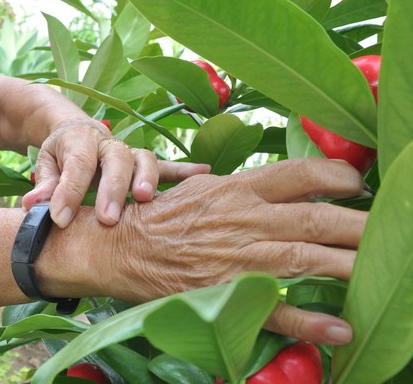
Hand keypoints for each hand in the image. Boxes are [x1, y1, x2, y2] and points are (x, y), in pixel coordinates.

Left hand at [22, 119, 209, 227]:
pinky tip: (204, 173)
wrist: (75, 132)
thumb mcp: (45, 164)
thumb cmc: (60, 155)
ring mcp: (129, 153)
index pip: (75, 164)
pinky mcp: (143, 164)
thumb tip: (31, 204)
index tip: (59, 218)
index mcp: (79, 141)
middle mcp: (108, 143)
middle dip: (113, 188)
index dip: (68, 191)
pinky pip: (167, 165)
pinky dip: (184, 170)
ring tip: (146, 199)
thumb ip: (43, 183)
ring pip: (144, 160)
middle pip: (115, 160)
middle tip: (109, 218)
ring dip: (148, 179)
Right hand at [105, 157, 365, 344]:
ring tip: (383, 272)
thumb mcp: (202, 187)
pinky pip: (276, 309)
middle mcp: (245, 220)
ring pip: (308, 259)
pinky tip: (341, 329)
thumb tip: (283, 182)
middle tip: (393, 231)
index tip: (357, 186)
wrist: (118, 247)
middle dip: (361, 225)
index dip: (338, 177)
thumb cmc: (160, 216)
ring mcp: (238, 258)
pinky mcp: (227, 293)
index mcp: (238, 188)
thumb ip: (244, 185)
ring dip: (351, 267)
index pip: (301, 174)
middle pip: (318, 218)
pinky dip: (310, 322)